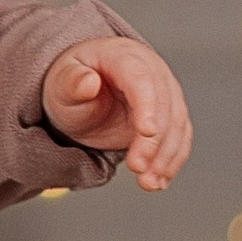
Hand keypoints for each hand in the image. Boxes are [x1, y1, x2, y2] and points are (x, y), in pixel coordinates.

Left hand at [42, 37, 192, 190]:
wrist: (84, 89)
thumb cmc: (73, 83)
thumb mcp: (62, 83)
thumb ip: (72, 83)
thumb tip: (88, 82)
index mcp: (124, 56)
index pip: (141, 79)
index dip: (147, 105)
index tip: (146, 132)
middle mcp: (153, 71)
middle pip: (164, 106)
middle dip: (155, 141)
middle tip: (138, 169)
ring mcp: (165, 93)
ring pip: (177, 124)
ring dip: (167, 156)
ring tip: (149, 183)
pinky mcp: (170, 116)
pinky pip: (179, 138)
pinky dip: (172, 161)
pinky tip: (159, 181)